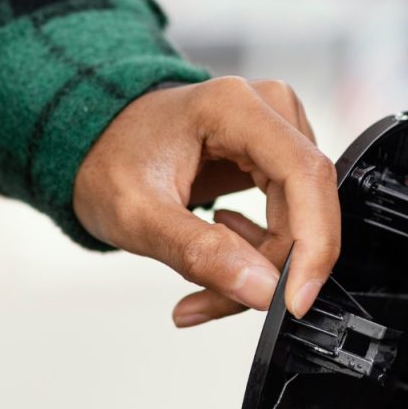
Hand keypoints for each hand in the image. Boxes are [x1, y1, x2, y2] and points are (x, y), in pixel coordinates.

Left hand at [73, 77, 340, 326]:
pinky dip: (259, 257)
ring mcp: (275, 131)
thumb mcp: (139, 216)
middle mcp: (267, 108)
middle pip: (305, 204)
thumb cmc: (106, 160)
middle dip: (272, 268)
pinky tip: (219, 265)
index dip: (314, 243)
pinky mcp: (274, 158)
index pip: (305, 174)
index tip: (295, 301)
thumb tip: (264, 290)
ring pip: (300, 220)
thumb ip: (202, 254)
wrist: (93, 142)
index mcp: (234, 106)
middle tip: (218, 302)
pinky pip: (289, 220)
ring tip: (204, 290)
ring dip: (262, 268)